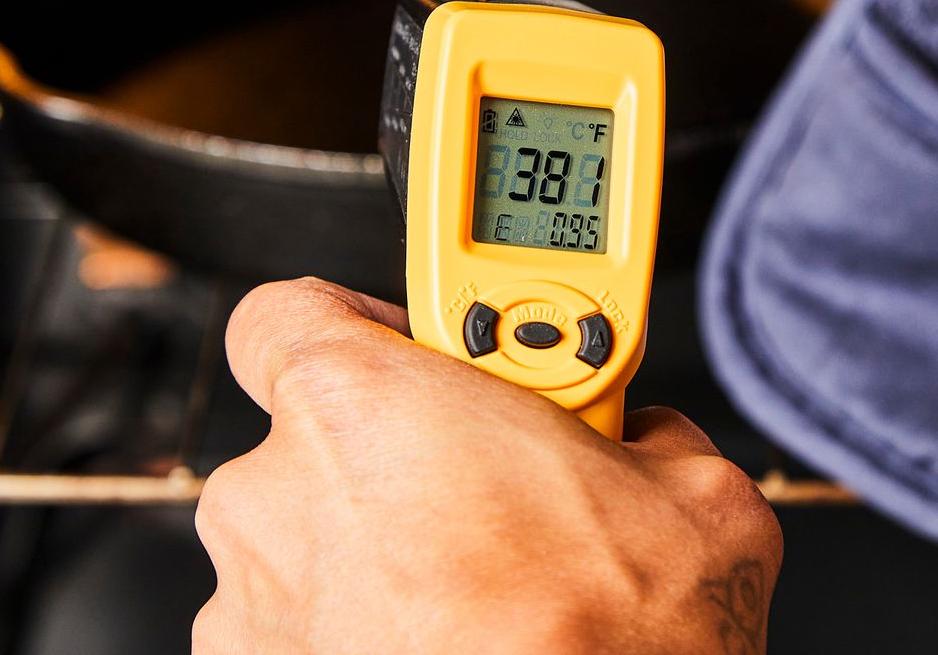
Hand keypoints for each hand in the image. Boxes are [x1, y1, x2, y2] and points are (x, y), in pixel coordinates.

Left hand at [192, 278, 781, 654]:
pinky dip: (356, 632)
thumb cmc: (619, 635)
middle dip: (392, 457)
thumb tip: (642, 439)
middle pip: (308, 439)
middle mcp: (275, 500)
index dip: (352, 328)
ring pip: (304, 544)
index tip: (417, 354)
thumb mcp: (685, 483)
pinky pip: (300, 631)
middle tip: (487, 488)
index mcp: (352, 403)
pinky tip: (447, 643)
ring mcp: (252, 610)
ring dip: (371, 554)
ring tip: (475, 587)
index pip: (282, 315)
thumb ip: (630, 425)